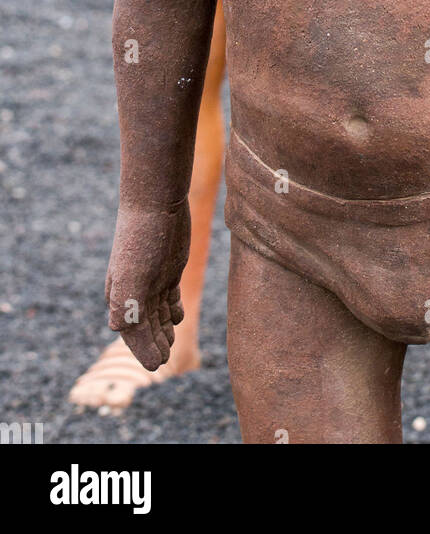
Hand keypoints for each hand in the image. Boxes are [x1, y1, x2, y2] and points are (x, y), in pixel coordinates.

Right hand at [105, 202, 189, 370]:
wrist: (155, 202)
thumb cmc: (142, 238)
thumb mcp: (135, 273)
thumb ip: (127, 302)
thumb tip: (115, 330)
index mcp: (121, 294)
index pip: (131, 331)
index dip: (143, 350)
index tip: (158, 365)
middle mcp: (134, 289)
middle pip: (144, 325)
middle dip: (153, 344)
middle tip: (166, 359)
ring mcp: (152, 279)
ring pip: (156, 313)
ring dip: (161, 331)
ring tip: (169, 345)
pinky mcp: (168, 268)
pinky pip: (168, 296)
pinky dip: (171, 310)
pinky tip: (177, 317)